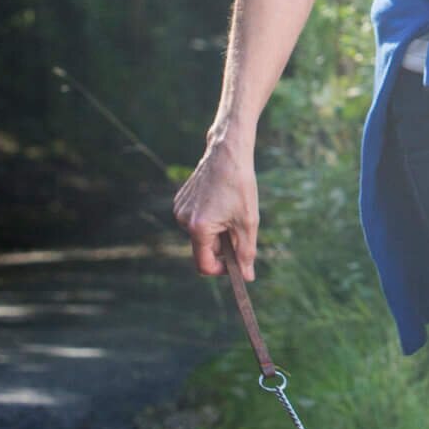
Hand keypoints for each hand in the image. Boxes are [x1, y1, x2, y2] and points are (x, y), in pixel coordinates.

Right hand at [173, 138, 259, 280]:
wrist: (228, 152)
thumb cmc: (240, 185)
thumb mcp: (248, 221)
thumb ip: (246, 252)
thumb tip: (246, 276)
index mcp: (198, 228)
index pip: (204, 265)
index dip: (222, 269)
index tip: (237, 264)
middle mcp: (183, 220)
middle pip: (204, 248)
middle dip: (223, 246)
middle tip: (241, 229)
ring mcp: (180, 209)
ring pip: (201, 234)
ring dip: (218, 231)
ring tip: (232, 210)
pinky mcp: (181, 200)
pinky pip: (197, 219)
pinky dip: (211, 218)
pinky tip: (222, 200)